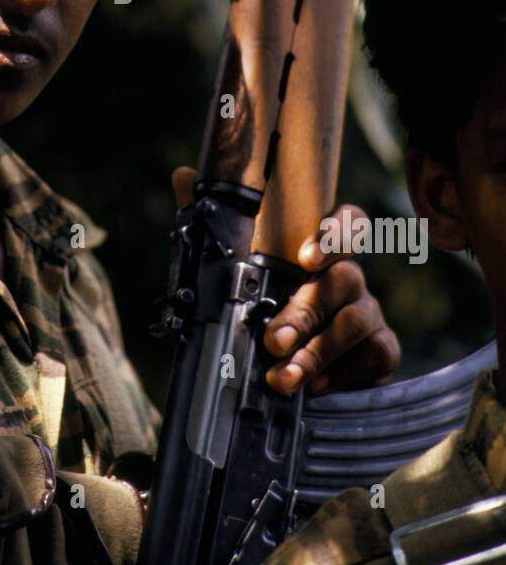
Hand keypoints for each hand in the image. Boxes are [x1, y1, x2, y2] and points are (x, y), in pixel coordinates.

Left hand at [171, 169, 399, 397]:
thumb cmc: (261, 313)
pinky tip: (317, 387)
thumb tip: (184, 177)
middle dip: (305, 311)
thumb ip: (209, 223)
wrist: (285, 374)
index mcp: (317, 253)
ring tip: (282, 375)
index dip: (334, 233)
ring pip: (356, 320)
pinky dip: (344, 373)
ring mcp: (368, 312)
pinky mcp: (381, 349)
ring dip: (316, 351)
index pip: (346, 222)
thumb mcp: (227, 271)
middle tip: (273, 340)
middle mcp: (347, 278)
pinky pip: (378, 354)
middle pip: (343, 277)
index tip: (306, 259)